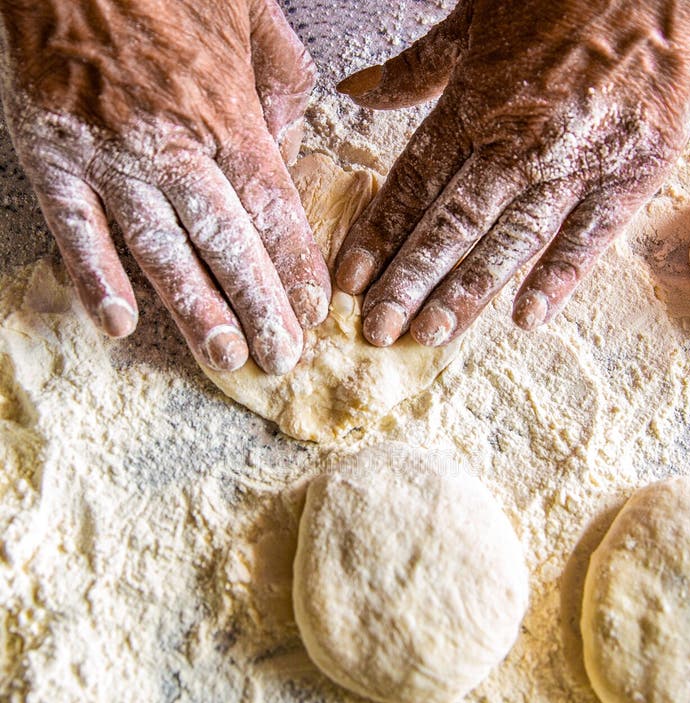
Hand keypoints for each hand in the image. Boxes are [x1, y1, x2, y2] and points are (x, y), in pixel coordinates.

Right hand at [0, 0, 330, 373]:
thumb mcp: (253, 15)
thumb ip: (284, 87)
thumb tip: (288, 151)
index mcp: (228, 114)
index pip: (272, 208)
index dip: (295, 266)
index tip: (314, 313)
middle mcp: (173, 144)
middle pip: (227, 242)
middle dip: (258, 307)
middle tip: (281, 359)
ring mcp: (111, 155)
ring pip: (161, 248)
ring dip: (195, 310)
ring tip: (225, 358)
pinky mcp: (54, 156)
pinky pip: (76, 229)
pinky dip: (95, 278)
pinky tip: (118, 325)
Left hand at [336, 0, 689, 347]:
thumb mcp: (476, 16)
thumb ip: (417, 67)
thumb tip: (358, 90)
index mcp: (475, 103)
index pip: (414, 184)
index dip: (379, 236)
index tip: (352, 281)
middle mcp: (518, 140)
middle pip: (451, 223)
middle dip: (409, 281)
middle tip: (377, 330)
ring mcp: (574, 160)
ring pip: (508, 239)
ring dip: (465, 292)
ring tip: (429, 335)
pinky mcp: (630, 171)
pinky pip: (589, 234)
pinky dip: (559, 277)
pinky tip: (525, 318)